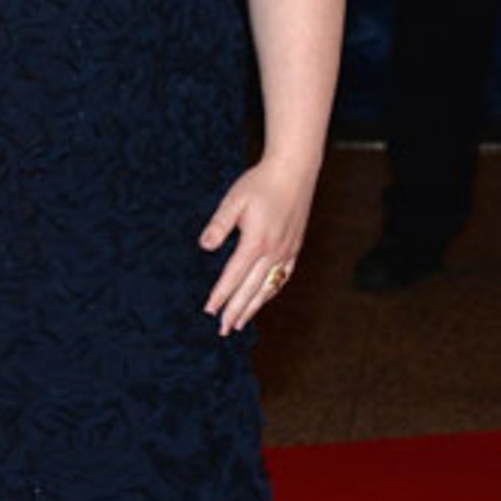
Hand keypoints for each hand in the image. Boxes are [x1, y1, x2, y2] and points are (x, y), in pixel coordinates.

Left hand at [198, 158, 317, 336]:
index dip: (220, 296)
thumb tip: (205, 247)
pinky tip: (263, 298)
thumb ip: (219, 225)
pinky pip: (282, 277)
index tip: (209, 311)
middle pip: (251, 289)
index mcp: (256, 241)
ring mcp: (287, 251)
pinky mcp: (295, 247)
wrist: (294, 170)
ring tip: (240, 323)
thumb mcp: (234, 200)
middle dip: (236, 311)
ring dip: (253, 307)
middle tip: (223, 329)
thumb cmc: (260, 183)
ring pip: (268, 287)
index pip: (233, 276)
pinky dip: (271, 291)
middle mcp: (273, 251)